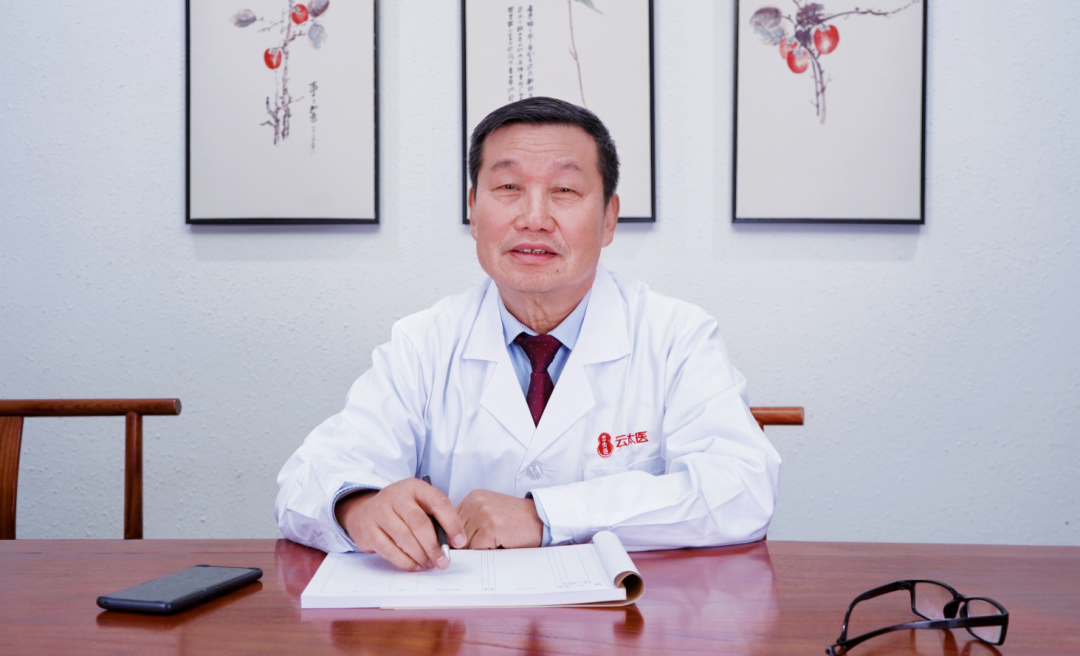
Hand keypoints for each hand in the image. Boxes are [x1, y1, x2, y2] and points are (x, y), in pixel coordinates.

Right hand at [335, 479, 466, 571]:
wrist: (365, 511)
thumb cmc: (401, 510)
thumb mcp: (418, 504)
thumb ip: (434, 518)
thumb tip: (451, 543)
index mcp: (414, 487)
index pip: (438, 502)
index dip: (451, 523)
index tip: (459, 542)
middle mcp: (395, 496)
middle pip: (419, 522)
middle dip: (434, 545)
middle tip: (443, 561)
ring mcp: (379, 511)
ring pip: (404, 537)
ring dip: (420, 555)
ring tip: (430, 564)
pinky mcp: (368, 529)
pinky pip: (389, 549)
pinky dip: (405, 561)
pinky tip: (415, 566)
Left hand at [455, 490, 543, 549]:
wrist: (541, 518)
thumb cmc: (516, 520)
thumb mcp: (490, 512)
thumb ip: (470, 520)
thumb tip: (449, 542)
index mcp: (473, 497)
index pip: (449, 521)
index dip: (454, 537)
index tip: (460, 545)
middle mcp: (476, 502)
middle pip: (454, 533)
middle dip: (463, 546)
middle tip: (479, 549)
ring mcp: (483, 514)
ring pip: (464, 543)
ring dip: (476, 550)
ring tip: (492, 545)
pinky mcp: (491, 527)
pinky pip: (476, 548)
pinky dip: (485, 553)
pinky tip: (498, 547)